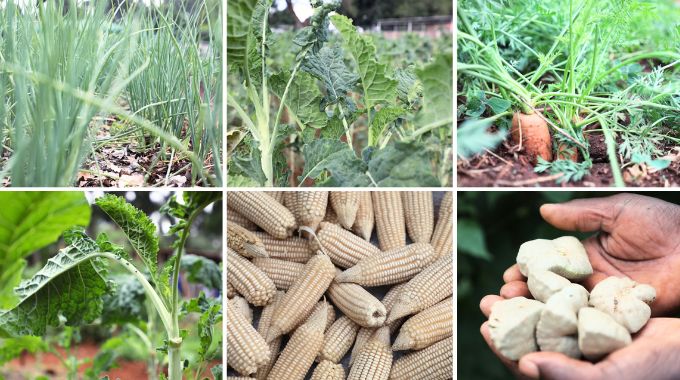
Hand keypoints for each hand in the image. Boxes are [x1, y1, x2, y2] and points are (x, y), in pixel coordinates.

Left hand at [481, 296, 679, 379]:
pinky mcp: (596, 318)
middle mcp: (574, 359)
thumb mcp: (609, 377)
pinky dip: (550, 291)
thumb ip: (566, 375)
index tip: (484, 328)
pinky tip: (536, 275)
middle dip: (508, 321)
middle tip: (486, 302)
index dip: (504, 349)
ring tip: (506, 286)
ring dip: (525, 303)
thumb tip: (525, 365)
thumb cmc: (654, 369)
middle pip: (531, 339)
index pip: (529, 365)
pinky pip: (566, 305)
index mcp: (572, 376)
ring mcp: (584, 338)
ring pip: (545, 320)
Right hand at [502, 193, 679, 314]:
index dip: (528, 269)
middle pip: (552, 288)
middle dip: (526, 292)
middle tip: (504, 295)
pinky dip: (567, 322)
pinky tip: (547, 322)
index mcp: (588, 254)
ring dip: (540, 308)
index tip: (508, 273)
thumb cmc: (662, 224)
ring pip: (566, 306)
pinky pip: (590, 319)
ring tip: (517, 309)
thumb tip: (543, 211)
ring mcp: (605, 298)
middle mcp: (592, 278)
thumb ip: (580, 215)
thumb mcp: (617, 211)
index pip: (550, 264)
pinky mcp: (621, 315)